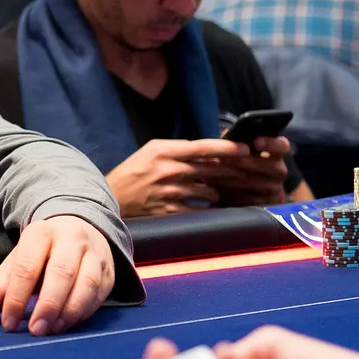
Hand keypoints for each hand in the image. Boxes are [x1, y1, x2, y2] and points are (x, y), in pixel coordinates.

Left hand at [0, 216, 113, 335]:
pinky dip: (85, 312)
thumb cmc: (41, 254)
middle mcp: (70, 239)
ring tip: (53, 330)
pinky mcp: (110, 270)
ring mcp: (94, 253)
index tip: (9, 323)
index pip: (27, 267)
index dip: (17, 297)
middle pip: (61, 272)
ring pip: (87, 283)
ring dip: (70, 311)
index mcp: (39, 233)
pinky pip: (101, 293)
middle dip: (48, 304)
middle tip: (35, 331)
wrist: (77, 229)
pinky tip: (70, 324)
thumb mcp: (16, 265)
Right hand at [106, 139, 250, 216]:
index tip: (246, 150)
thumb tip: (209, 151)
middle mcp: (169, 170)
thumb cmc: (133, 172)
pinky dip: (209, 209)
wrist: (111, 198)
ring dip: (217, 193)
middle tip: (247, 173)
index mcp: (164, 152)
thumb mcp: (151, 151)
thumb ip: (178, 149)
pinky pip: (201, 211)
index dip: (228, 148)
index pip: (203, 147)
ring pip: (211, 192)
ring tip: (217, 192)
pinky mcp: (171, 211)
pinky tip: (210, 207)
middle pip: (213, 169)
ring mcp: (171, 192)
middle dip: (233, 171)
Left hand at [213, 137, 290, 206]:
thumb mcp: (241, 148)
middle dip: (242, 162)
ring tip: (212, 175)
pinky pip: (248, 200)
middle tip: (222, 160)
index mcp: (276, 153)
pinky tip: (216, 190)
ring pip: (255, 183)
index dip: (271, 143)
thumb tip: (226, 136)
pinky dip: (231, 194)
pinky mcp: (265, 204)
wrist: (250, 188)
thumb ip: (237, 140)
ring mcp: (275, 189)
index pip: (282, 146)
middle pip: (267, 166)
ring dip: (232, 179)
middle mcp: (279, 170)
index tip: (256, 142)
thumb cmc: (241, 161)